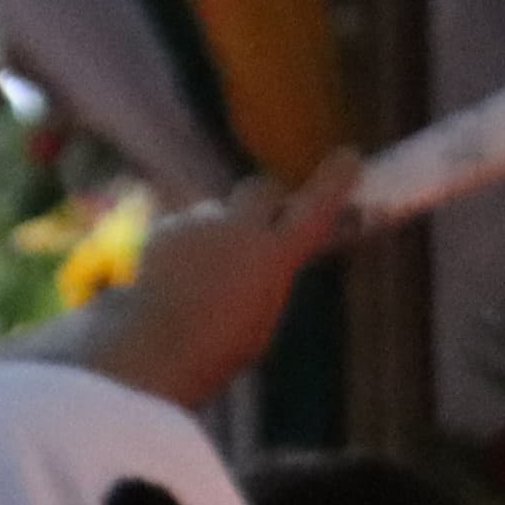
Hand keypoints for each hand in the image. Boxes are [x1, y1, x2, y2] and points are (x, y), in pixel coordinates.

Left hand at [62, 150, 363, 408]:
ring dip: (221, 229)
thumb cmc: (221, 347)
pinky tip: (178, 275)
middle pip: (261, 188)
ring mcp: (198, 222)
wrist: (156, 348)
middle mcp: (239, 226)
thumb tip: (271, 256)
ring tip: (208, 271)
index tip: (349, 157)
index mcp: (275, 253)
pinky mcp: (164, 228)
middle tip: (266, 223)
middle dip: (268, 201)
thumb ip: (271, 274)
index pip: (316, 205)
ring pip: (218, 211)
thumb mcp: (265, 314)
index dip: (335, 180)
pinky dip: (187, 244)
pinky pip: (184, 226)